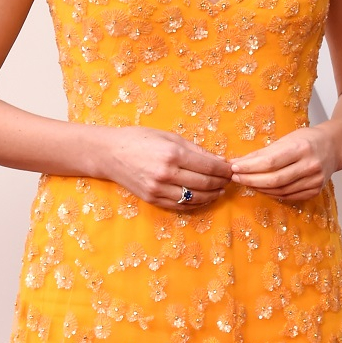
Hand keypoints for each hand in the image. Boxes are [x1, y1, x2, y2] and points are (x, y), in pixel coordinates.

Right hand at [97, 126, 232, 210]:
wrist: (110, 154)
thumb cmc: (140, 139)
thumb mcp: (169, 136)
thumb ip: (196, 149)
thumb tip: (220, 160)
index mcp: (172, 154)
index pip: (209, 167)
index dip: (224, 170)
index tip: (231, 169)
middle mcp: (166, 174)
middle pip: (205, 183)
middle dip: (221, 182)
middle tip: (229, 180)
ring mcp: (159, 189)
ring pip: (196, 198)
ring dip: (212, 195)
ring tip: (220, 190)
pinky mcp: (153, 200)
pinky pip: (181, 206)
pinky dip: (196, 203)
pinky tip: (204, 198)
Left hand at [229, 126, 338, 204]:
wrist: (333, 146)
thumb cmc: (307, 139)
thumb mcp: (286, 139)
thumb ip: (263, 152)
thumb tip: (237, 162)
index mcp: (302, 148)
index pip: (270, 162)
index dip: (249, 167)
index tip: (234, 167)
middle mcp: (310, 165)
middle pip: (274, 179)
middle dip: (251, 180)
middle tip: (236, 178)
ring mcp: (314, 180)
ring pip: (280, 190)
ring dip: (260, 188)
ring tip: (246, 182)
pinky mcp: (315, 190)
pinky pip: (289, 196)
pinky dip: (272, 193)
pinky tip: (262, 188)